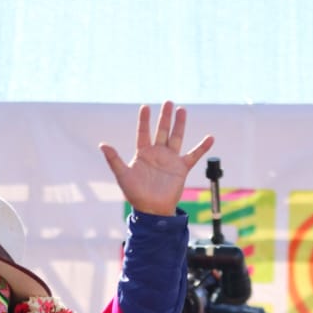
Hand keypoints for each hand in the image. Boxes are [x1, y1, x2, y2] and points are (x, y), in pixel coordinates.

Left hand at [99, 102, 213, 215]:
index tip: (145, 106)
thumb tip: (103, 145)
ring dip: (179, 124)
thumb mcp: (123, 175)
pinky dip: (202, 148)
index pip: (143, 132)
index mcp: (142, 153)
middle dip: (165, 117)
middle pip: (162, 130)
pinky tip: (210, 138)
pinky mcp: (181, 168)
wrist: (152, 210)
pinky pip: (193, 155)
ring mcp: (170, 159)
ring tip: (182, 110)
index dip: (144, 120)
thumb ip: (114, 159)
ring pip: (176, 137)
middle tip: (168, 102)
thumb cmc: (135, 194)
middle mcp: (157, 153)